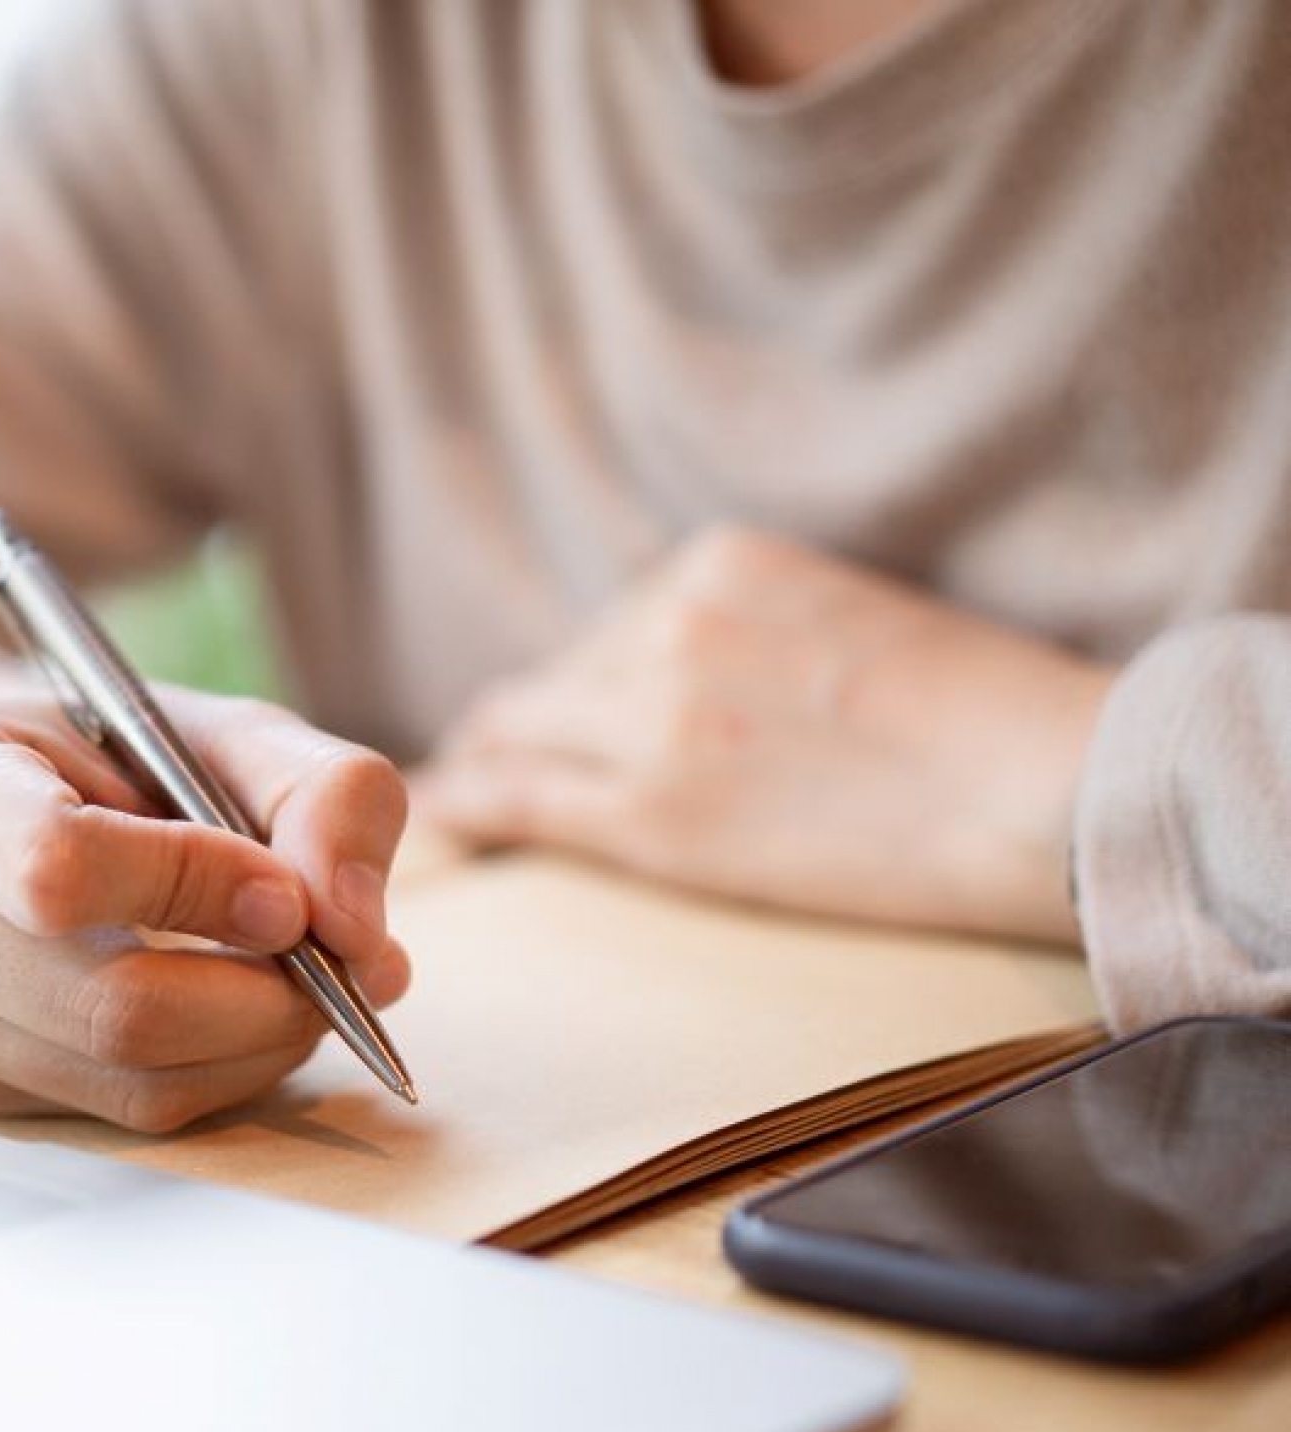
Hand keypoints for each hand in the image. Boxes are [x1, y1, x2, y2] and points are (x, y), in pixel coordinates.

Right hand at [0, 662, 411, 1131]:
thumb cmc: (99, 753)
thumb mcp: (216, 725)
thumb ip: (321, 793)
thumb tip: (357, 937)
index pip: (56, 867)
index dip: (195, 889)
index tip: (285, 895)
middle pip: (106, 1005)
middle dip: (260, 996)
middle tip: (335, 963)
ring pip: (124, 1081)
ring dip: (254, 1045)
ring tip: (297, 984)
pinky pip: (119, 1116)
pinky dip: (212, 1075)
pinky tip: (227, 1015)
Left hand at [418, 526, 1114, 941]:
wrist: (1048, 786)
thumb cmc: (987, 718)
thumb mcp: (849, 616)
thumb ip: (756, 626)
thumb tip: (703, 669)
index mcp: (725, 563)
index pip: (615, 626)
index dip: (584, 681)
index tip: (560, 710)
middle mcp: (672, 624)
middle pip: (557, 680)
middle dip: (523, 721)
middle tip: (483, 757)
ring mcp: (654, 720)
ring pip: (523, 734)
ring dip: (487, 761)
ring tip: (458, 788)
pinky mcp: (656, 815)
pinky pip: (524, 799)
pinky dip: (470, 803)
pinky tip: (437, 813)